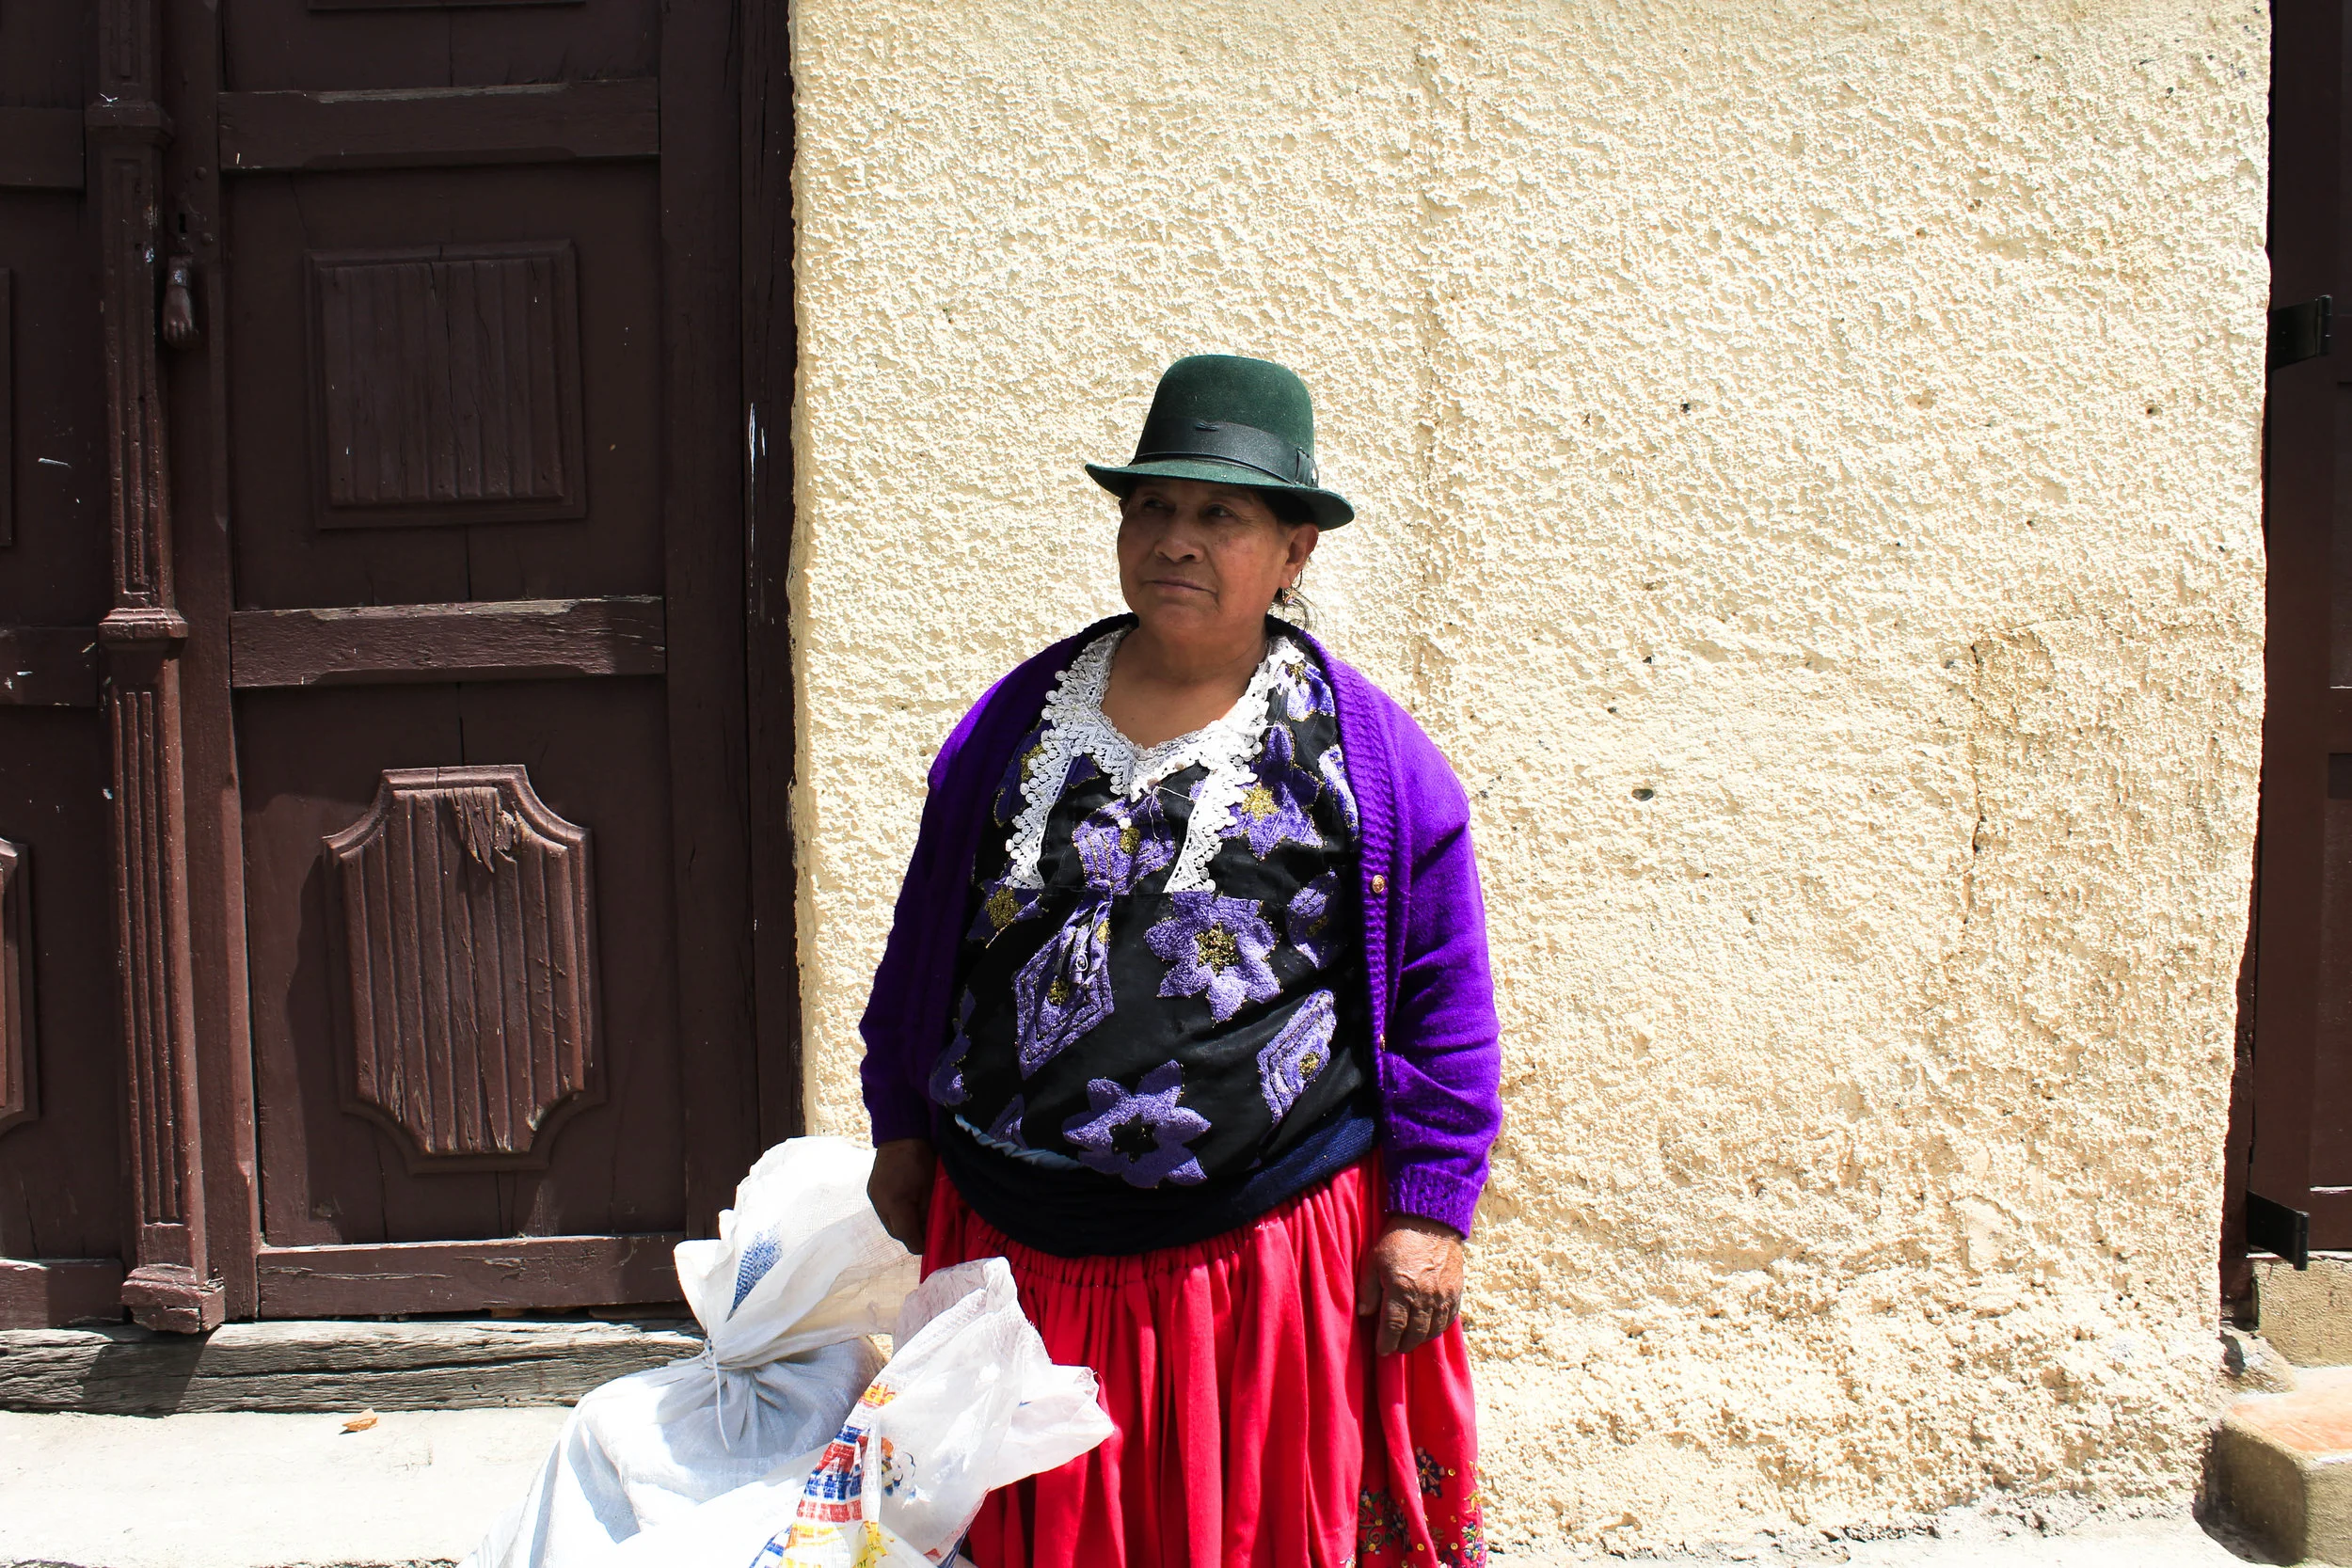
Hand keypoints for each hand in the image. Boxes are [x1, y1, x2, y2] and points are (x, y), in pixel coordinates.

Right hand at [868, 1138, 935, 1252]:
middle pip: (896, 1233)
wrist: (900, 1135)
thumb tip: (928, 1232)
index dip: (920, 1244)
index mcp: (895, 1204)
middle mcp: (880, 1204)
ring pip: (889, 1223)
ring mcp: (874, 1198)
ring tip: (917, 1220)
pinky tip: (906, 1208)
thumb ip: (927, 1213)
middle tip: (926, 1233)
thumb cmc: (920, 1160)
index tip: (930, 1246)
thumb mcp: (929, 1189)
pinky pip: (884, 1212)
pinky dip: (895, 1214)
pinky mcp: (872, 1191)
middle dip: (911, 1236)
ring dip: (902, 1225)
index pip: (907, 1236)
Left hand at [1358, 1214, 1465, 1355]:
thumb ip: (1368, 1289)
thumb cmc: (1398, 1239)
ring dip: (1420, 1340)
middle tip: (1395, 1348)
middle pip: (1414, 1334)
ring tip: (1410, 1341)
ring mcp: (1442, 1297)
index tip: (1382, 1350)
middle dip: (1403, 1345)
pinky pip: (1448, 1320)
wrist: (1431, 1222)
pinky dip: (1437, 1329)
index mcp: (1400, 1289)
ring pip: (1432, 1331)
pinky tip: (1429, 1330)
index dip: (1386, 1343)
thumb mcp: (1374, 1260)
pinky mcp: (1455, 1293)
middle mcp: (1423, 1297)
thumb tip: (1365, 1313)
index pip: (1393, 1327)